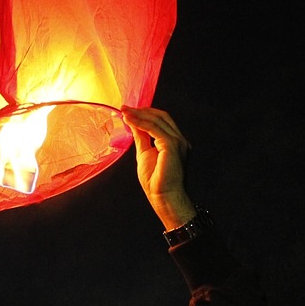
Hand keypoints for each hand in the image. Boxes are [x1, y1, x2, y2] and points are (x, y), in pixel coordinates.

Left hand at [121, 106, 195, 230]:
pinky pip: (153, 128)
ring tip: (124, 112)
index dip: (145, 113)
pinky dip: (140, 122)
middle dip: (142, 110)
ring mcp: (178, 142)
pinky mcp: (172, 145)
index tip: (128, 111)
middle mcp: (180, 140)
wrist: (164, 197)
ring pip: (157, 120)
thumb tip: (134, 123)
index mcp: (176, 142)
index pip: (161, 121)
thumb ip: (142, 138)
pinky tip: (129, 120)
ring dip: (139, 114)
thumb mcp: (145, 154)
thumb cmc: (156, 182)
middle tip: (124, 108)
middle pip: (161, 116)